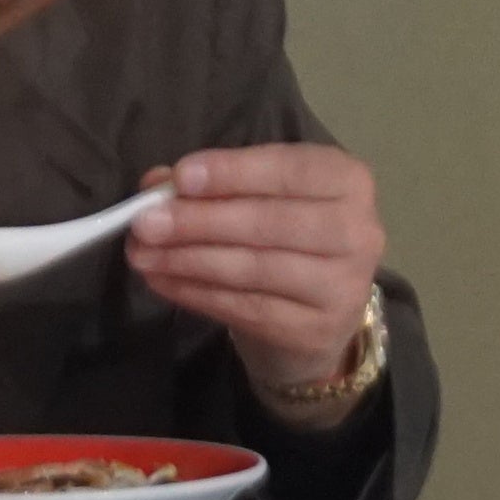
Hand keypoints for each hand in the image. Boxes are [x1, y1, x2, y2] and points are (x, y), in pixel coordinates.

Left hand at [128, 146, 385, 416]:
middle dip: (199, 222)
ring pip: (255, 268)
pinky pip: (246, 308)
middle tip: (144, 223)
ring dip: (188, 260)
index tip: (180, 178)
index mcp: (346, 181)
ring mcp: (344, 285)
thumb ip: (208, 185)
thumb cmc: (279, 237)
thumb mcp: (252, 197)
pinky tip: (162, 281)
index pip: (290, 170)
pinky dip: (196, 293)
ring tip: (141, 254)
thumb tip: (155, 185)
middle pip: (270, 222)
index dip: (233, 172)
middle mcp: (358, 231)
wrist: (312, 314)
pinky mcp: (317, 329)